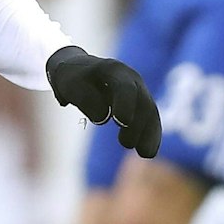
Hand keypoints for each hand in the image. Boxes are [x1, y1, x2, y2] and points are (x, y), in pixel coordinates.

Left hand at [47, 45, 161, 156]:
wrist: (79, 69)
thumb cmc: (73, 79)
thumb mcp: (71, 86)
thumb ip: (85, 99)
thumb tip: (103, 117)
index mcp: (113, 70)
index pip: (124, 87)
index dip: (125, 104)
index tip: (122, 122)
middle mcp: (131, 77)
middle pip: (142, 101)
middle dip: (138, 124)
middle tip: (125, 144)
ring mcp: (139, 89)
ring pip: (150, 111)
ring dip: (149, 133)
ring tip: (145, 154)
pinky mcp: (140, 102)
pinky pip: (150, 118)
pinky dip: (151, 135)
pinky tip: (148, 152)